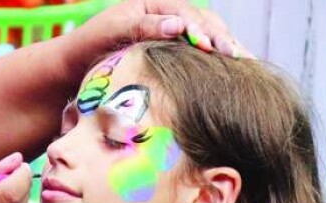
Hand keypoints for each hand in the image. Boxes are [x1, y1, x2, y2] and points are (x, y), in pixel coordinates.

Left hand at [64, 0, 252, 77]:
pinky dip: (215, 61)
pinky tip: (231, 72)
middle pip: (205, 21)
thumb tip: (179, 25)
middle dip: (223, 38)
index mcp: (155, 3)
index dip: (200, 29)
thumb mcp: (116, 30)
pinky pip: (199, 53)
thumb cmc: (93, 43)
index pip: (186, 13)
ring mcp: (172, 33)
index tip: (209, 46)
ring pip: (207, 35)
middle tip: (239, 57)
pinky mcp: (174, 52)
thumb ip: (145, 25)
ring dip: (225, 49)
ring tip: (246, 63)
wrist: (79, 62)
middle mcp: (168, 15)